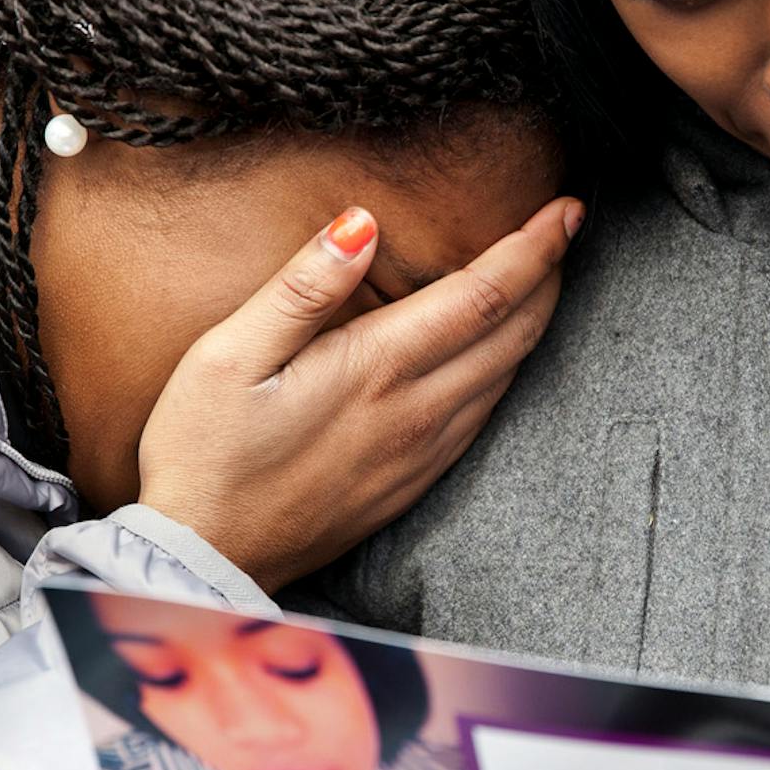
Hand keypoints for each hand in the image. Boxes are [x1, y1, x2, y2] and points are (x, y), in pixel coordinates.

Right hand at [137, 197, 580, 589]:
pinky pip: (486, 414)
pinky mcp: (415, 482)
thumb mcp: (227, 356)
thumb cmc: (202, 453)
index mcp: (377, 370)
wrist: (206, 561)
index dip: (535, 246)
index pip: (487, 294)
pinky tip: (500, 350)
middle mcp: (417, 412)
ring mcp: (423, 453)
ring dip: (536, 320)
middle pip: (517, 333)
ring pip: (509, 375)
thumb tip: (362, 224)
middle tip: (567, 227)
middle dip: (551, 274)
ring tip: (543, 275)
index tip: (567, 208)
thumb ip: (302, 288)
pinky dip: (509, 368)